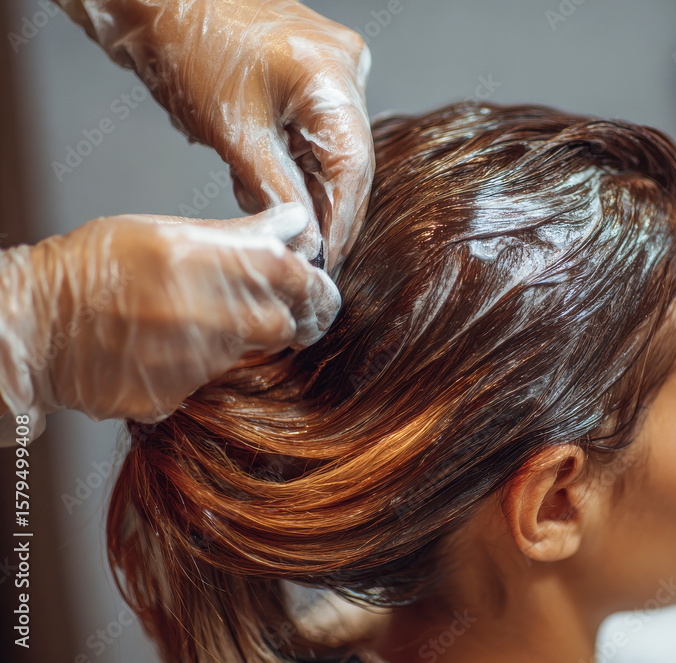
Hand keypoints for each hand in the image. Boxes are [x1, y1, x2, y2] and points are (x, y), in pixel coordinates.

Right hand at [0, 203, 337, 437]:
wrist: (33, 324)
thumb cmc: (96, 267)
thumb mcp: (169, 231)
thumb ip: (240, 234)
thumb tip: (295, 225)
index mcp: (219, 263)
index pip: (303, 280)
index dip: (315, 288)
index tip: (312, 292)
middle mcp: (216, 314)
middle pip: (286, 326)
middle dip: (283, 319)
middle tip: (265, 311)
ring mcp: (195, 362)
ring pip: (244, 355)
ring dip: (230, 341)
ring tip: (184, 321)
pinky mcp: (174, 398)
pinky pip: (204, 385)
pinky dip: (191, 370)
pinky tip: (158, 350)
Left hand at [59, 0, 373, 272]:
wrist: (163, 2)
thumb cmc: (189, 50)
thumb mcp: (236, 136)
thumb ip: (277, 192)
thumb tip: (307, 241)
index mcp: (331, 76)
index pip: (353, 166)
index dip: (342, 219)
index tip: (329, 258)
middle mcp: (346, 67)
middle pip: (350, 158)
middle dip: (326, 206)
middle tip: (305, 247)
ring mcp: (335, 65)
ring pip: (334, 146)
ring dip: (307, 184)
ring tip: (271, 209)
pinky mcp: (318, 69)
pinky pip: (319, 127)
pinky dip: (296, 157)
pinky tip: (265, 173)